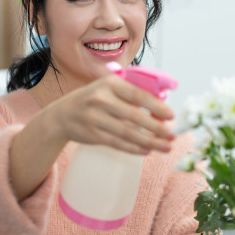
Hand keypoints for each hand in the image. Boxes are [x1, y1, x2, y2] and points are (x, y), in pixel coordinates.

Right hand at [47, 73, 175, 154]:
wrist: (61, 115)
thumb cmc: (92, 100)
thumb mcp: (108, 89)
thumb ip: (130, 94)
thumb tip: (160, 107)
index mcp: (110, 83)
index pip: (138, 95)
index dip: (157, 106)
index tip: (171, 116)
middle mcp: (101, 99)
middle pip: (135, 116)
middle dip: (157, 127)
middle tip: (173, 135)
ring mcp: (95, 118)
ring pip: (128, 133)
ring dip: (150, 141)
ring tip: (165, 147)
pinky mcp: (92, 134)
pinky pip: (117, 143)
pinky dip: (134, 148)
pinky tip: (147, 151)